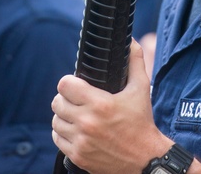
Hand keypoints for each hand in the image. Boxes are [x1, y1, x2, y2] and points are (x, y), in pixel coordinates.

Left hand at [52, 39, 171, 173]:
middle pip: (57, 103)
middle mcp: (87, 123)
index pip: (64, 85)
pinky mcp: (78, 156)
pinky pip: (57, 139)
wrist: (145, 159)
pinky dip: (63, 133)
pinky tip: (75, 130)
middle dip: (66, 98)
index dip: (69, 82)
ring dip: (63, 116)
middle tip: (76, 99)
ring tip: (76, 114)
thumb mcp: (141, 89)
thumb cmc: (142, 123)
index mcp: (100, 104)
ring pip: (56, 121)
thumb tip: (131, 42)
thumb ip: (135, 61)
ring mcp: (81, 141)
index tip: (75, 84)